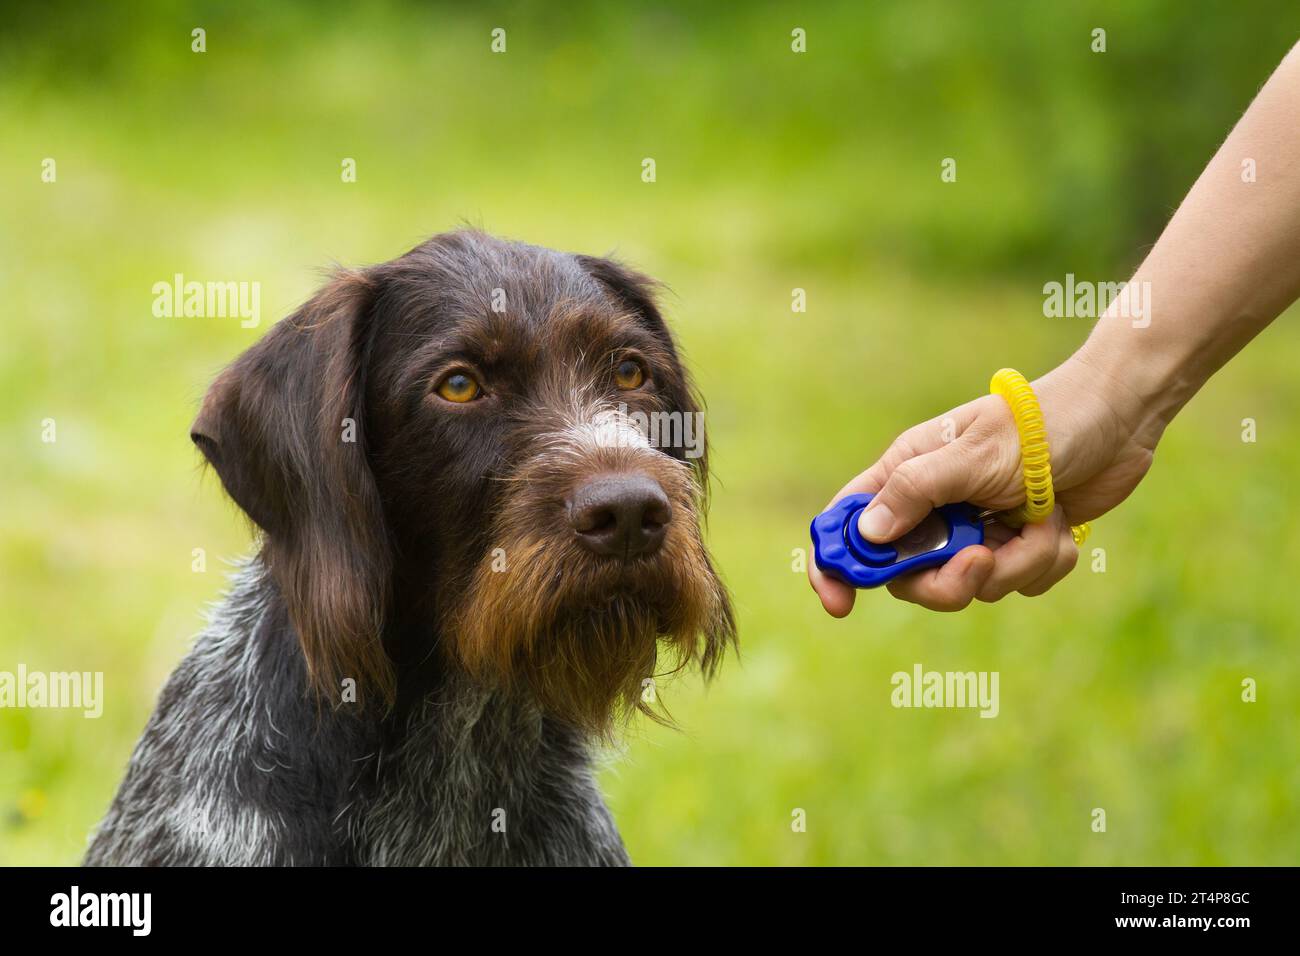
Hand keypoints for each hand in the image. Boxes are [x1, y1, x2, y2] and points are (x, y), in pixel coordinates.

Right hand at [808, 354, 1157, 614]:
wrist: (1118, 418)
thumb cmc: (1038, 424)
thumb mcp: (972, 456)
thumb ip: (915, 492)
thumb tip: (866, 535)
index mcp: (907, 474)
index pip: (848, 524)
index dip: (834, 566)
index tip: (840, 604)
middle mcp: (935, 506)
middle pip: (909, 576)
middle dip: (947, 581)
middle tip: (980, 563)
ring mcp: (976, 529)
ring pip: (972, 585)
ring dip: (1016, 563)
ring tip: (1040, 520)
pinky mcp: (1018, 546)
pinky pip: (1019, 584)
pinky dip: (1044, 561)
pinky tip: (1059, 521)